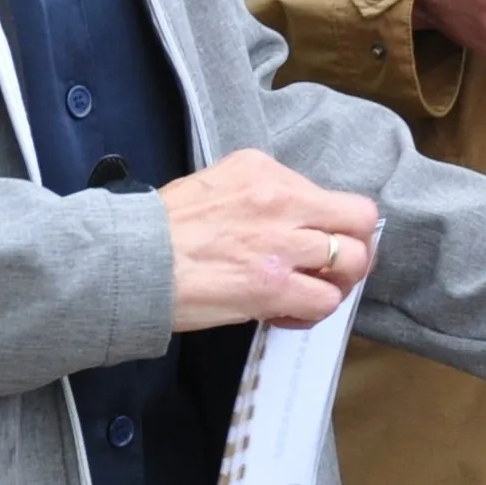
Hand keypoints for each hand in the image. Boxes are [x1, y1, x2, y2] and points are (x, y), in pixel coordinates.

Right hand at [162, 149, 377, 330]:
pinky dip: (312, 312)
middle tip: (335, 268)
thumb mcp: (213, 185)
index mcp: (264, 171)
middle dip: (356, 246)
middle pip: (359, 219)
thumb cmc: (160, 229)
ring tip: (311, 293)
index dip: (331, 223)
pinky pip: (324, 301)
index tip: (316, 241)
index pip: (330, 193)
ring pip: (352, 261)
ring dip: (338, 282)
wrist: (126, 261)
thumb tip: (289, 218)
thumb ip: (259, 195)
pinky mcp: (271, 286)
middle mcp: (280, 200)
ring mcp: (280, 244)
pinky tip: (286, 313)